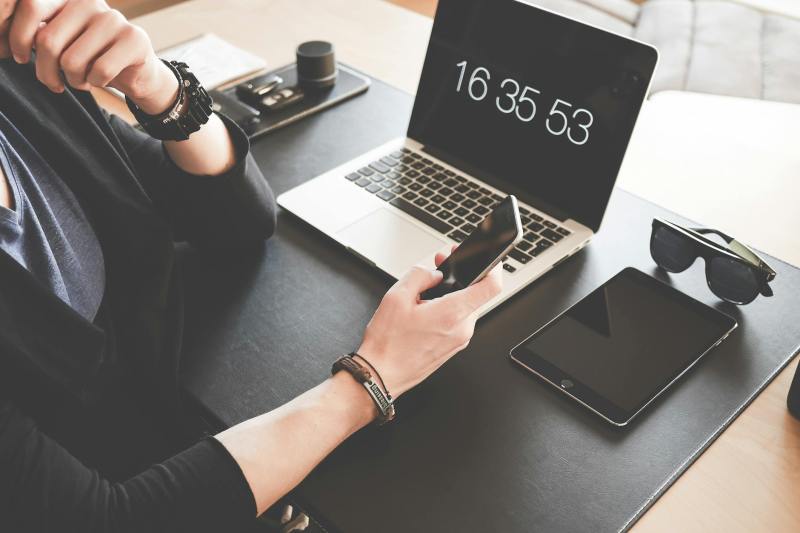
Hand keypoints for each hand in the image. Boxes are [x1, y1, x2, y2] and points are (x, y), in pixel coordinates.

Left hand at [0, 0, 177, 113]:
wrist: (137, 72)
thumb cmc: (92, 58)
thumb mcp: (61, 42)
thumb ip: (38, 35)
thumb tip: (5, 45)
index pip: (31, 7)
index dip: (17, 37)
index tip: (18, 58)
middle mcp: (90, 2)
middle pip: (48, 40)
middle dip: (46, 71)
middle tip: (53, 82)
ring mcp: (114, 19)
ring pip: (72, 60)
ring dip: (73, 80)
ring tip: (81, 80)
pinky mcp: (134, 39)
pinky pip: (99, 71)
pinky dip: (95, 83)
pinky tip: (99, 80)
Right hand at [357, 249, 502, 397]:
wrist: (381, 374)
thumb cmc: (387, 343)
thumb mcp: (396, 297)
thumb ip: (419, 275)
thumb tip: (433, 273)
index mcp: (451, 314)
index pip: (491, 287)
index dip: (493, 267)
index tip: (487, 259)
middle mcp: (461, 329)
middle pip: (476, 295)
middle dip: (459, 278)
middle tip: (439, 268)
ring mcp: (459, 340)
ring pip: (465, 308)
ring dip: (451, 295)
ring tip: (425, 294)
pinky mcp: (453, 347)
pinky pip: (458, 322)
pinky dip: (447, 311)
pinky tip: (425, 311)